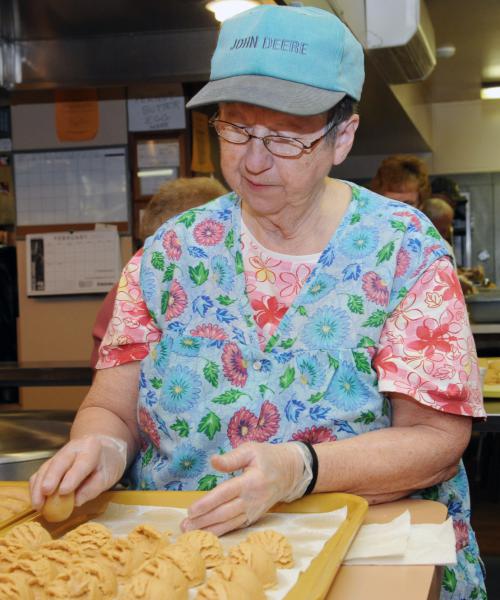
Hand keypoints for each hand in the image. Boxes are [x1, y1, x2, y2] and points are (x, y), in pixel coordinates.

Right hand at [30, 434, 126, 509]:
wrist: (103, 450)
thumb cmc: (106, 464)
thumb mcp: (107, 476)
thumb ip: (93, 488)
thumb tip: (75, 502)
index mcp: (91, 448)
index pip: (81, 463)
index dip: (72, 477)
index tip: (64, 491)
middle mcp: (73, 448)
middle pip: (59, 462)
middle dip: (50, 478)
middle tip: (45, 493)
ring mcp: (60, 454)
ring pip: (46, 468)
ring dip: (38, 486)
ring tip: (37, 504)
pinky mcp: (51, 462)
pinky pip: (40, 473)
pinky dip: (35, 486)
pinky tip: (36, 500)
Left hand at [181, 441, 308, 535]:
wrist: (290, 473)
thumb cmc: (267, 458)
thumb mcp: (251, 450)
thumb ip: (231, 458)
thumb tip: (212, 461)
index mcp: (250, 481)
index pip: (225, 493)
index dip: (208, 503)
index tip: (191, 509)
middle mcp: (252, 499)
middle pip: (224, 512)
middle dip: (203, 521)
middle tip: (184, 526)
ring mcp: (254, 511)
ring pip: (229, 523)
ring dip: (209, 530)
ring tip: (190, 532)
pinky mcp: (254, 517)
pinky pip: (236, 527)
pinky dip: (222, 532)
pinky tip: (208, 535)